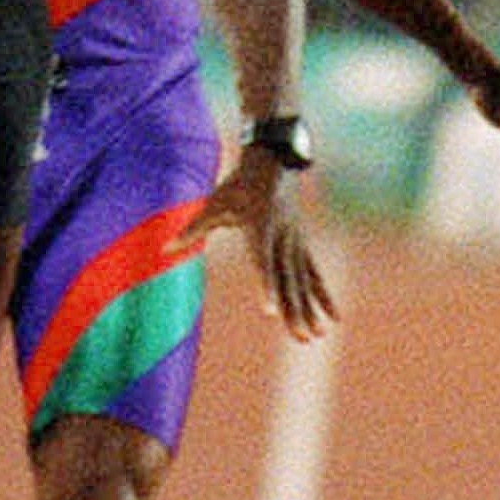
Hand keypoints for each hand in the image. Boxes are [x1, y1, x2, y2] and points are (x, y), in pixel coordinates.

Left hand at [179, 151, 333, 339]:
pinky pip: (314, 275)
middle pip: (289, 281)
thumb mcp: (215, 203)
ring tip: (317, 336)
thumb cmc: (238, 184)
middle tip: (300, 338)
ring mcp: (295, 243)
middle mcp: (282, 239)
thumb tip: (165, 249)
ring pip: (304, 282)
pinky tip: (333, 318)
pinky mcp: (302, 245)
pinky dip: (323, 296)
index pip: (264, 264)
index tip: (272, 311)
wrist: (274, 161)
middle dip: (294, 311)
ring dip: (311, 311)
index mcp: (260, 229)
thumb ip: (193, 229)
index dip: (267, 288)